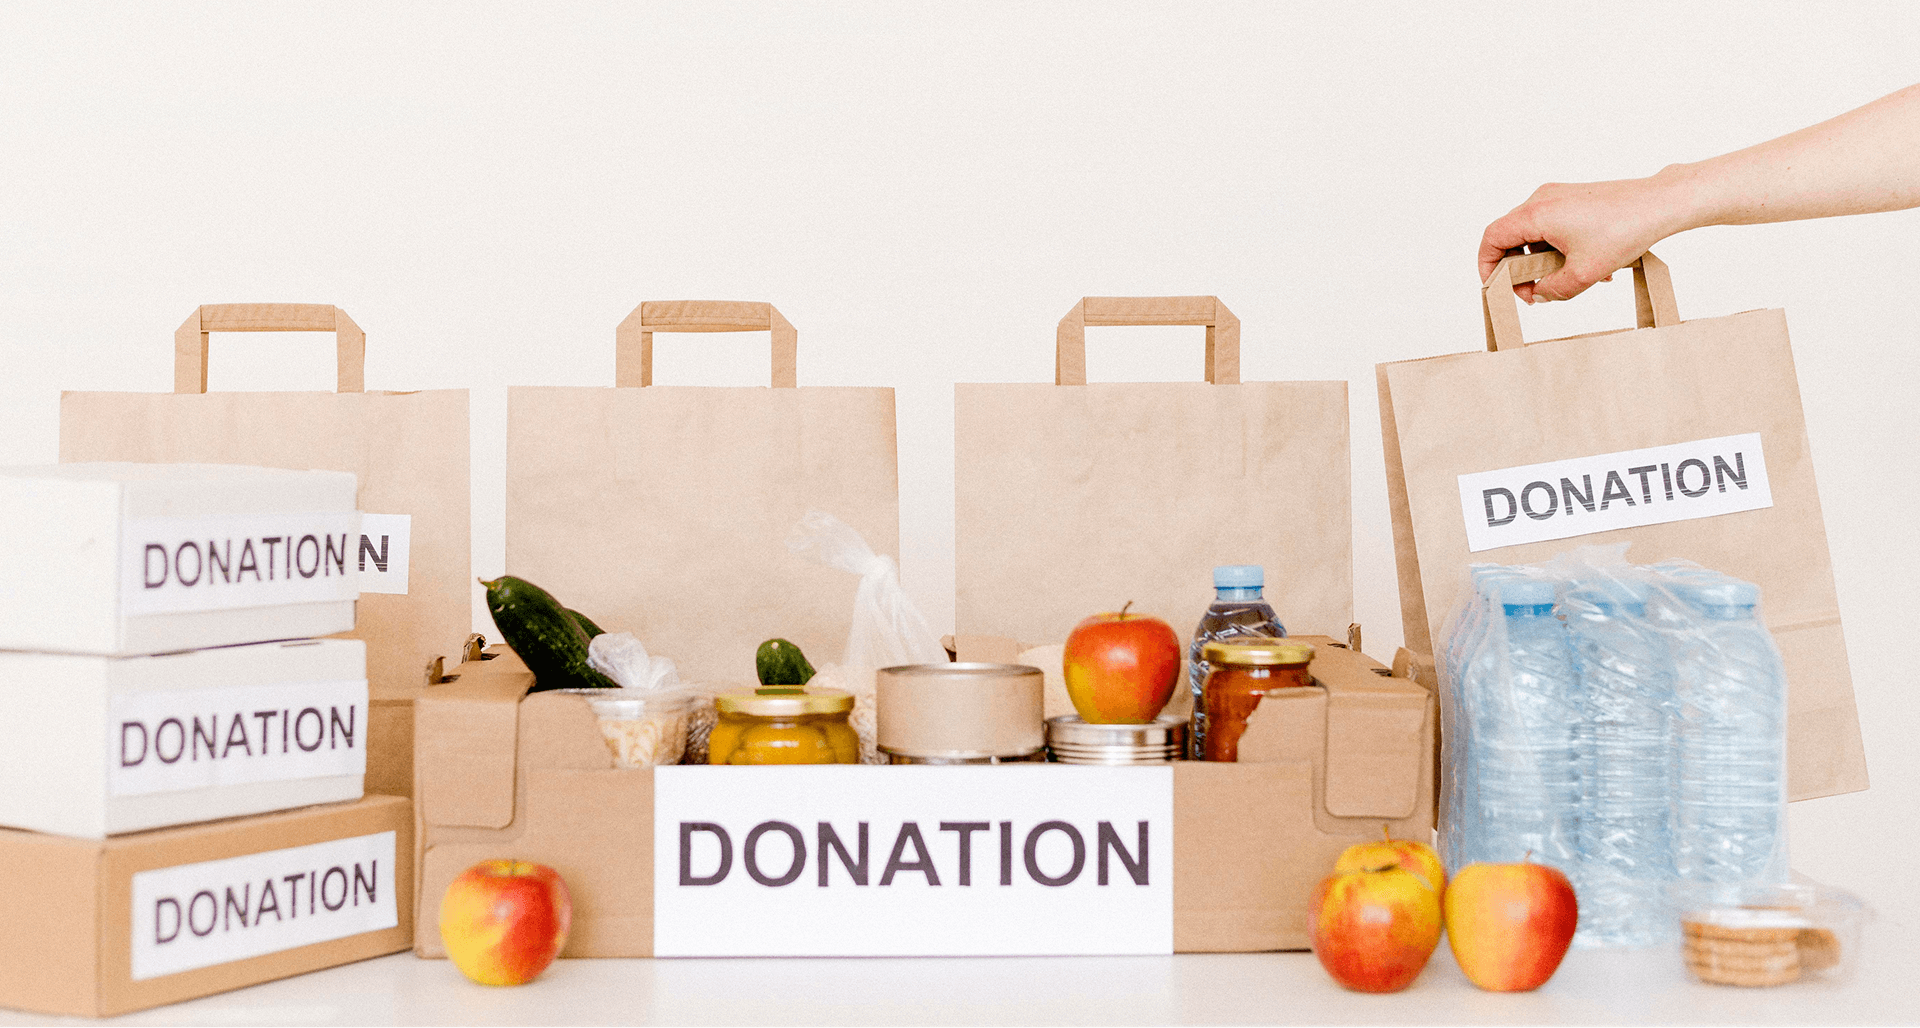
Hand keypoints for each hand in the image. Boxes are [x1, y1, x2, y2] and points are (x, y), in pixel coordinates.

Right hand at [1477, 176, 1683, 303]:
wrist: (1661, 202)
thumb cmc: (1625, 230)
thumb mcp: (1583, 273)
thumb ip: (1552, 290)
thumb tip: (1539, 294)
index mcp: (1535, 214)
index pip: (1492, 239)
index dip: (1487, 267)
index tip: (1496, 287)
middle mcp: (1541, 199)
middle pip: (1511, 237)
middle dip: (1518, 269)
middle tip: (1533, 291)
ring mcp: (1558, 195)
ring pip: (1534, 233)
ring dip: (1542, 260)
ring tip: (1565, 279)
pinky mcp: (1574, 197)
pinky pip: (1552, 225)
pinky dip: (1558, 247)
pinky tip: (1584, 264)